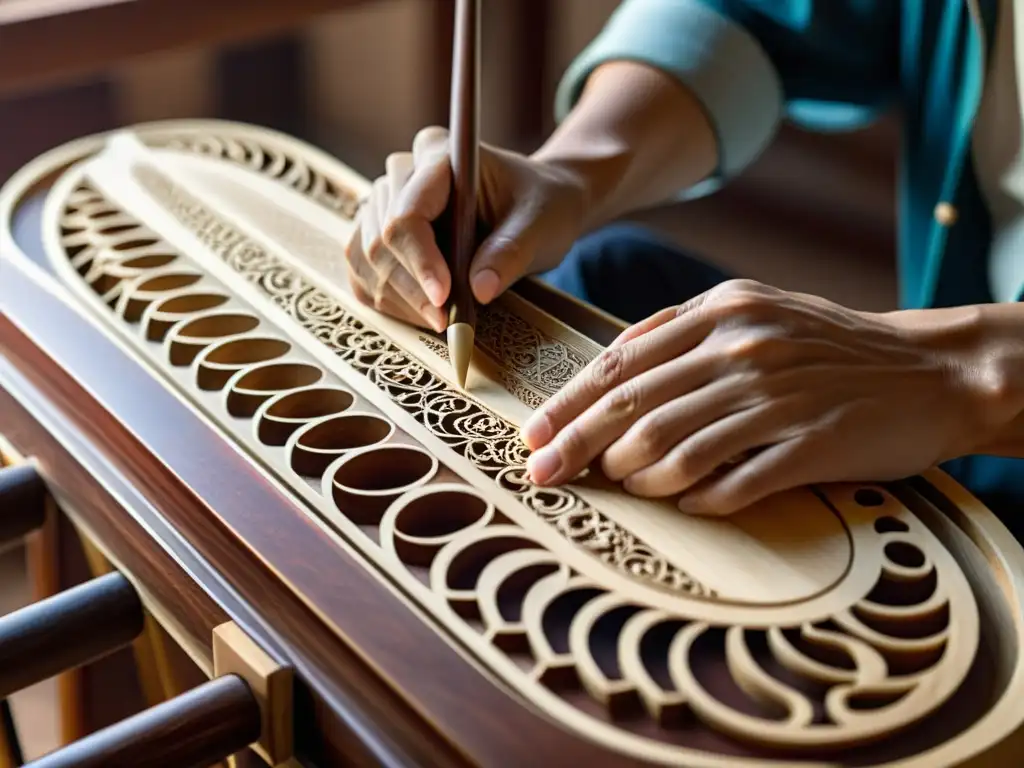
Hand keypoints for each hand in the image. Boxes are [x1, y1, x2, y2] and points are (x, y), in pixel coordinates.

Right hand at [344, 126, 587, 330]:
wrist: (536, 206)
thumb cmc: (541, 206)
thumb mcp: (541, 226)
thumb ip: (511, 253)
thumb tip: (479, 290)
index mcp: (439, 154)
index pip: (408, 212)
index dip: (421, 260)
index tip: (445, 298)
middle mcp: (403, 172)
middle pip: (381, 239)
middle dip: (412, 289)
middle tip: (448, 322)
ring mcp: (384, 202)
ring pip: (366, 258)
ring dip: (400, 300)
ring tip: (442, 320)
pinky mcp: (377, 233)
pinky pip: (362, 273)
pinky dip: (389, 301)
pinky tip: (423, 314)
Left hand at [520, 279, 997, 515]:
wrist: (931, 370)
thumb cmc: (828, 347)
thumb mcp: (756, 312)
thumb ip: (684, 334)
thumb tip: (611, 374)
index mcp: (722, 310)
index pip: (622, 360)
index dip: (570, 402)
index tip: (534, 435)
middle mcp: (743, 347)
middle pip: (633, 405)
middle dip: (576, 444)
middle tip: (541, 475)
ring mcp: (776, 396)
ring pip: (673, 445)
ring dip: (634, 474)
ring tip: (621, 486)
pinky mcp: (809, 443)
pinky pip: (730, 481)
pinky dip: (695, 497)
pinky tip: (683, 503)